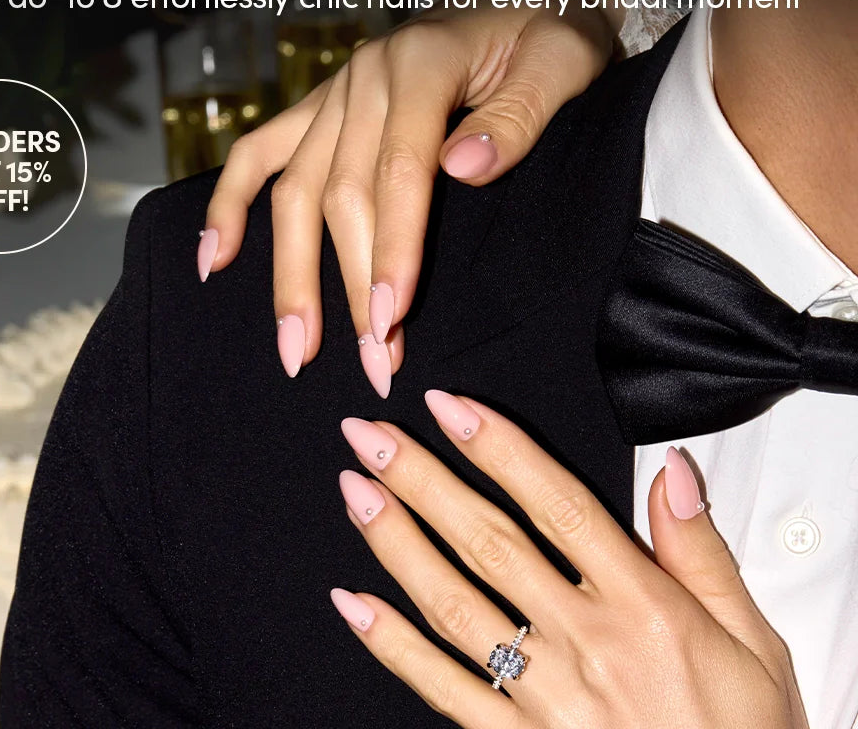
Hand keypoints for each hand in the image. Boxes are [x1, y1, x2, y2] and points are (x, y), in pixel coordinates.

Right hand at [199, 0, 627, 391]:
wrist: (523, 1)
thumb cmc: (550, 35)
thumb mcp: (561, 63)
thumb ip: (516, 115)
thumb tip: (459, 170)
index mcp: (422, 62)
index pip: (399, 169)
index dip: (394, 248)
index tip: (393, 322)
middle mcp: (366, 77)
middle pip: (340, 192)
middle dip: (352, 285)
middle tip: (371, 363)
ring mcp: (335, 93)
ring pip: (294, 189)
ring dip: (290, 272)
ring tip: (295, 347)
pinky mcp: (322, 109)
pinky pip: (259, 153)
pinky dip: (230, 204)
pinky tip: (214, 260)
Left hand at [331, 394, 807, 728]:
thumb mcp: (753, 641)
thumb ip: (702, 552)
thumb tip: (671, 471)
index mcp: (643, 605)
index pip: (555, 504)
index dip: (497, 449)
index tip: (449, 407)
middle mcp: (585, 643)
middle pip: (488, 542)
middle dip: (422, 480)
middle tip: (372, 436)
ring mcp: (544, 698)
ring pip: (453, 604)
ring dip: (397, 542)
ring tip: (354, 492)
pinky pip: (443, 688)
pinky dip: (392, 644)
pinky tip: (353, 604)